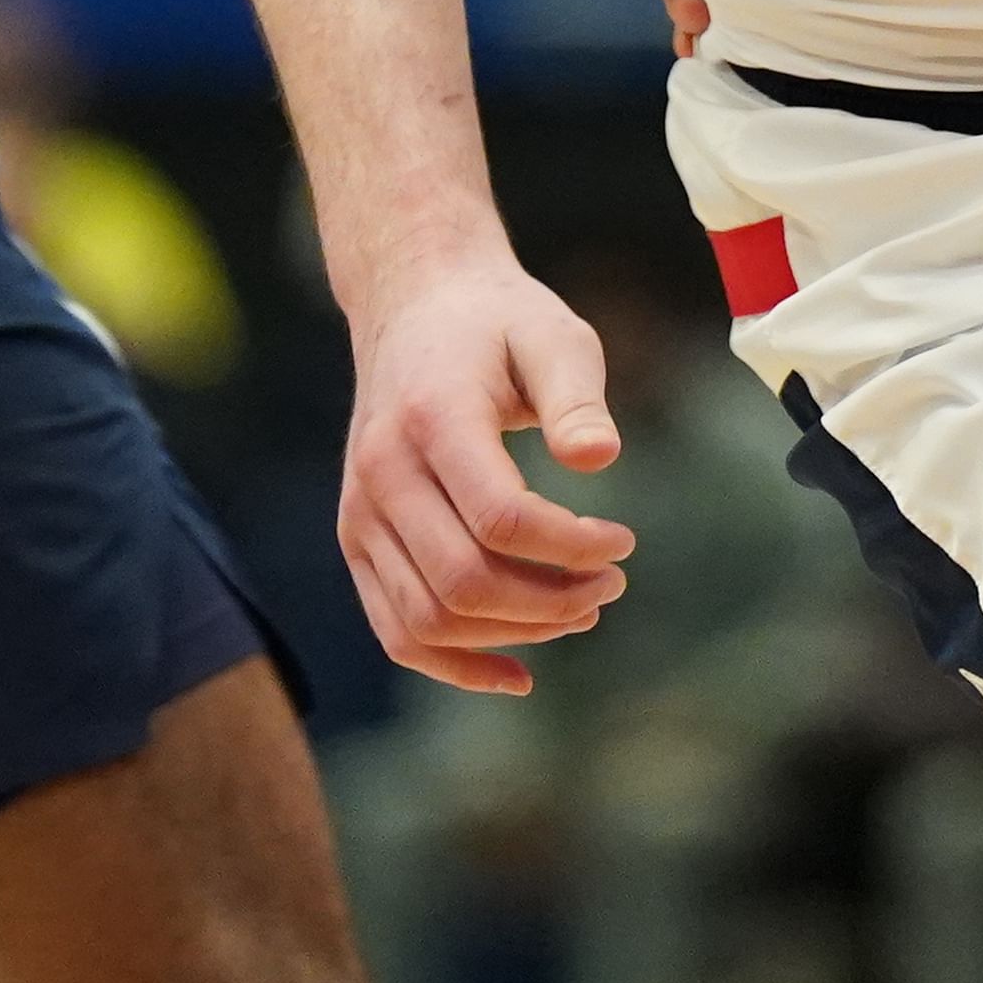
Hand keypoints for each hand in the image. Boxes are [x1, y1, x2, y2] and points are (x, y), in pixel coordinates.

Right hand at [337, 252, 636, 694]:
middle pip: (464, 581)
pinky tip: (518, 675)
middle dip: (550, 601)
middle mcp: (382, 474)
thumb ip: (577, 394)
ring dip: (515, 634)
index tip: (625, 540)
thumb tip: (600, 457)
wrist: (413, 307)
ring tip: (581, 611)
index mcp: (431, 419)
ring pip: (429, 619)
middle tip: (612, 584)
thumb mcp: (553, 333)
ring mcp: (361, 515)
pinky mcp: (357, 542)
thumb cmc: (498, 323)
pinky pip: (397, 630)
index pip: (500, 518)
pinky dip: (455, 666)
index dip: (571, 546)